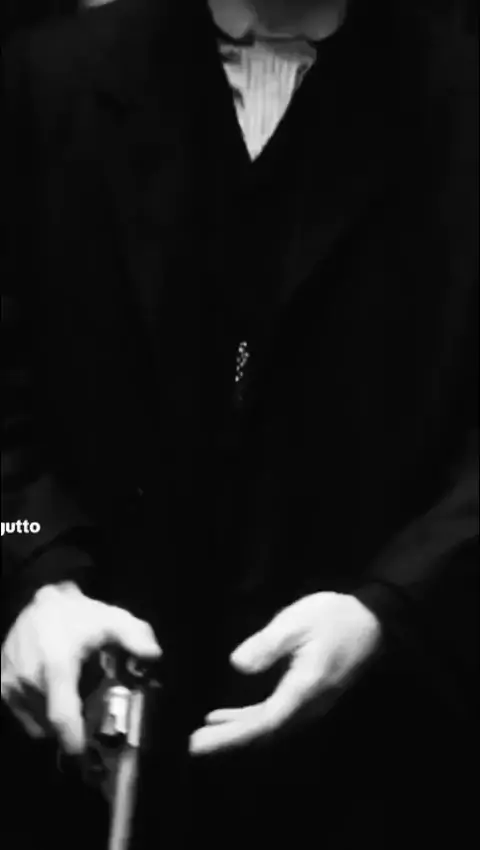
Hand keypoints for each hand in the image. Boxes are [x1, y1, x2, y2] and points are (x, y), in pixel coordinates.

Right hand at [1, 582, 161, 753]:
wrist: (41, 603)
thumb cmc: (78, 615)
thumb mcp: (111, 619)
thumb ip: (135, 635)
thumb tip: (153, 655)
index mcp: (57, 665)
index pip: (61, 713)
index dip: (72, 737)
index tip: (83, 751)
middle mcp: (29, 679)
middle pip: (53, 723)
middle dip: (73, 725)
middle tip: (90, 713)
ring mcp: (11, 684)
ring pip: (38, 722)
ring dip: (55, 719)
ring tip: (70, 697)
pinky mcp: (1, 686)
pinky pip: (24, 715)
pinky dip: (39, 712)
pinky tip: (52, 693)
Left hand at [189, 591, 380, 754]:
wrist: (372, 620)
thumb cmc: (333, 617)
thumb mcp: (296, 622)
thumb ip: (267, 645)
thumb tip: (238, 665)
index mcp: (304, 688)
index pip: (264, 722)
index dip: (231, 735)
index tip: (200, 742)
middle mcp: (308, 705)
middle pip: (265, 732)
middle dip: (229, 740)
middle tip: (193, 744)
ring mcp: (311, 704)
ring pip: (270, 728)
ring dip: (238, 732)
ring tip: (205, 732)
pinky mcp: (309, 698)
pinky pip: (276, 718)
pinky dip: (251, 721)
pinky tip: (229, 716)